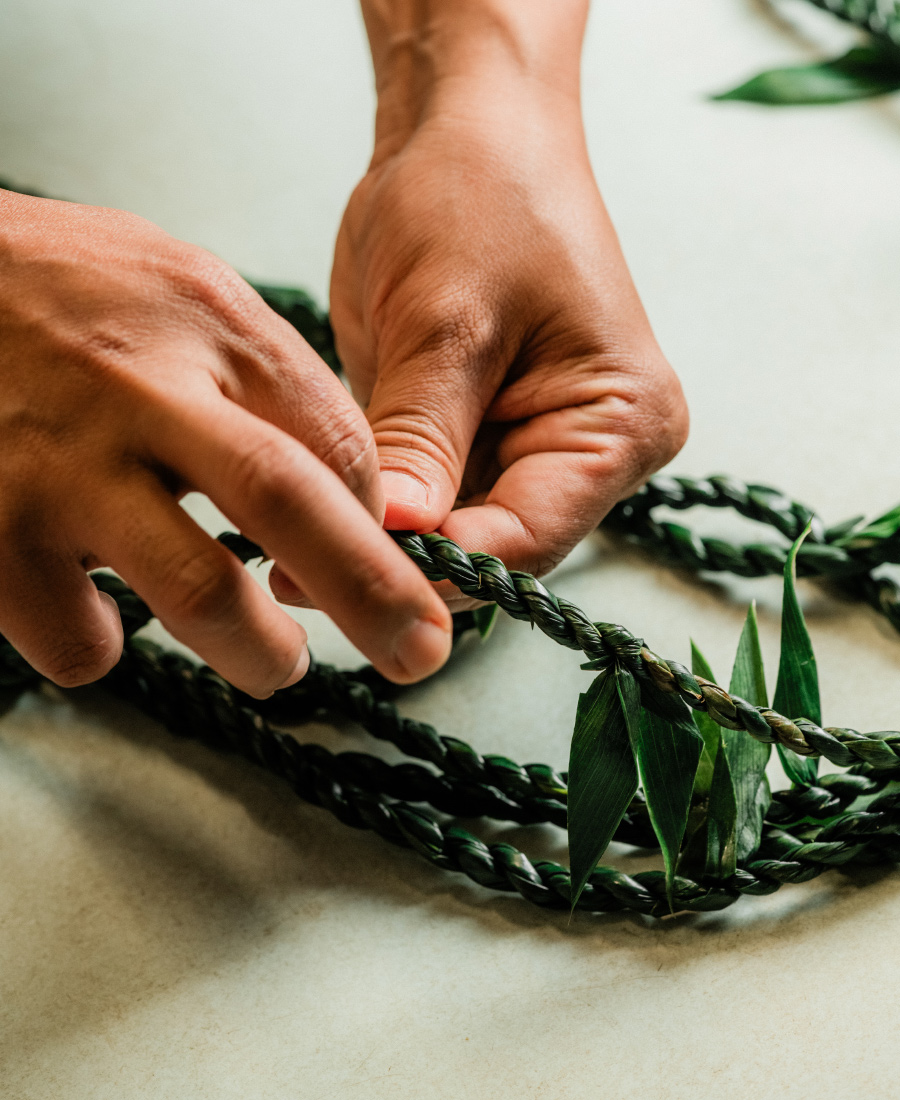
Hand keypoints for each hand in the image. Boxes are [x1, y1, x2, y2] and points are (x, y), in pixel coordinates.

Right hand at [0, 190, 450, 694]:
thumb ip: (264, 374)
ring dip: (255, 650)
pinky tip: (105, 616)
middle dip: (373, 591)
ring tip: (276, 663)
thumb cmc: (58, 291)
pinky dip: (110, 647)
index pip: (334, 437)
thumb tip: (349, 481)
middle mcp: (138, 390)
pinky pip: (80, 638)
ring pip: (193, 592)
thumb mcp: (179, 288)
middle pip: (286, 500)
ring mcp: (60, 467)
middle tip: (418, 653)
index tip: (396, 567)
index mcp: (204, 323)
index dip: (377, 523)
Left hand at [332, 1, 687, 603]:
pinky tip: (316, 506)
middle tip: (297, 571)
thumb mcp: (446, 320)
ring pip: (456, 529)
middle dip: (402, 558)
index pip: (528, 537)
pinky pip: (431, 493)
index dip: (436, 565)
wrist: (466, 128)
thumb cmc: (480, 194)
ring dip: (383, 537)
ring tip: (289, 545)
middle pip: (495, 546)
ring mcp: (534, 446)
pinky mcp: (480, 433)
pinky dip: (379, 504)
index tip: (342, 574)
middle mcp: (589, 451)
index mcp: (620, 425)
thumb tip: (389, 542)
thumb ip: (422, 440)